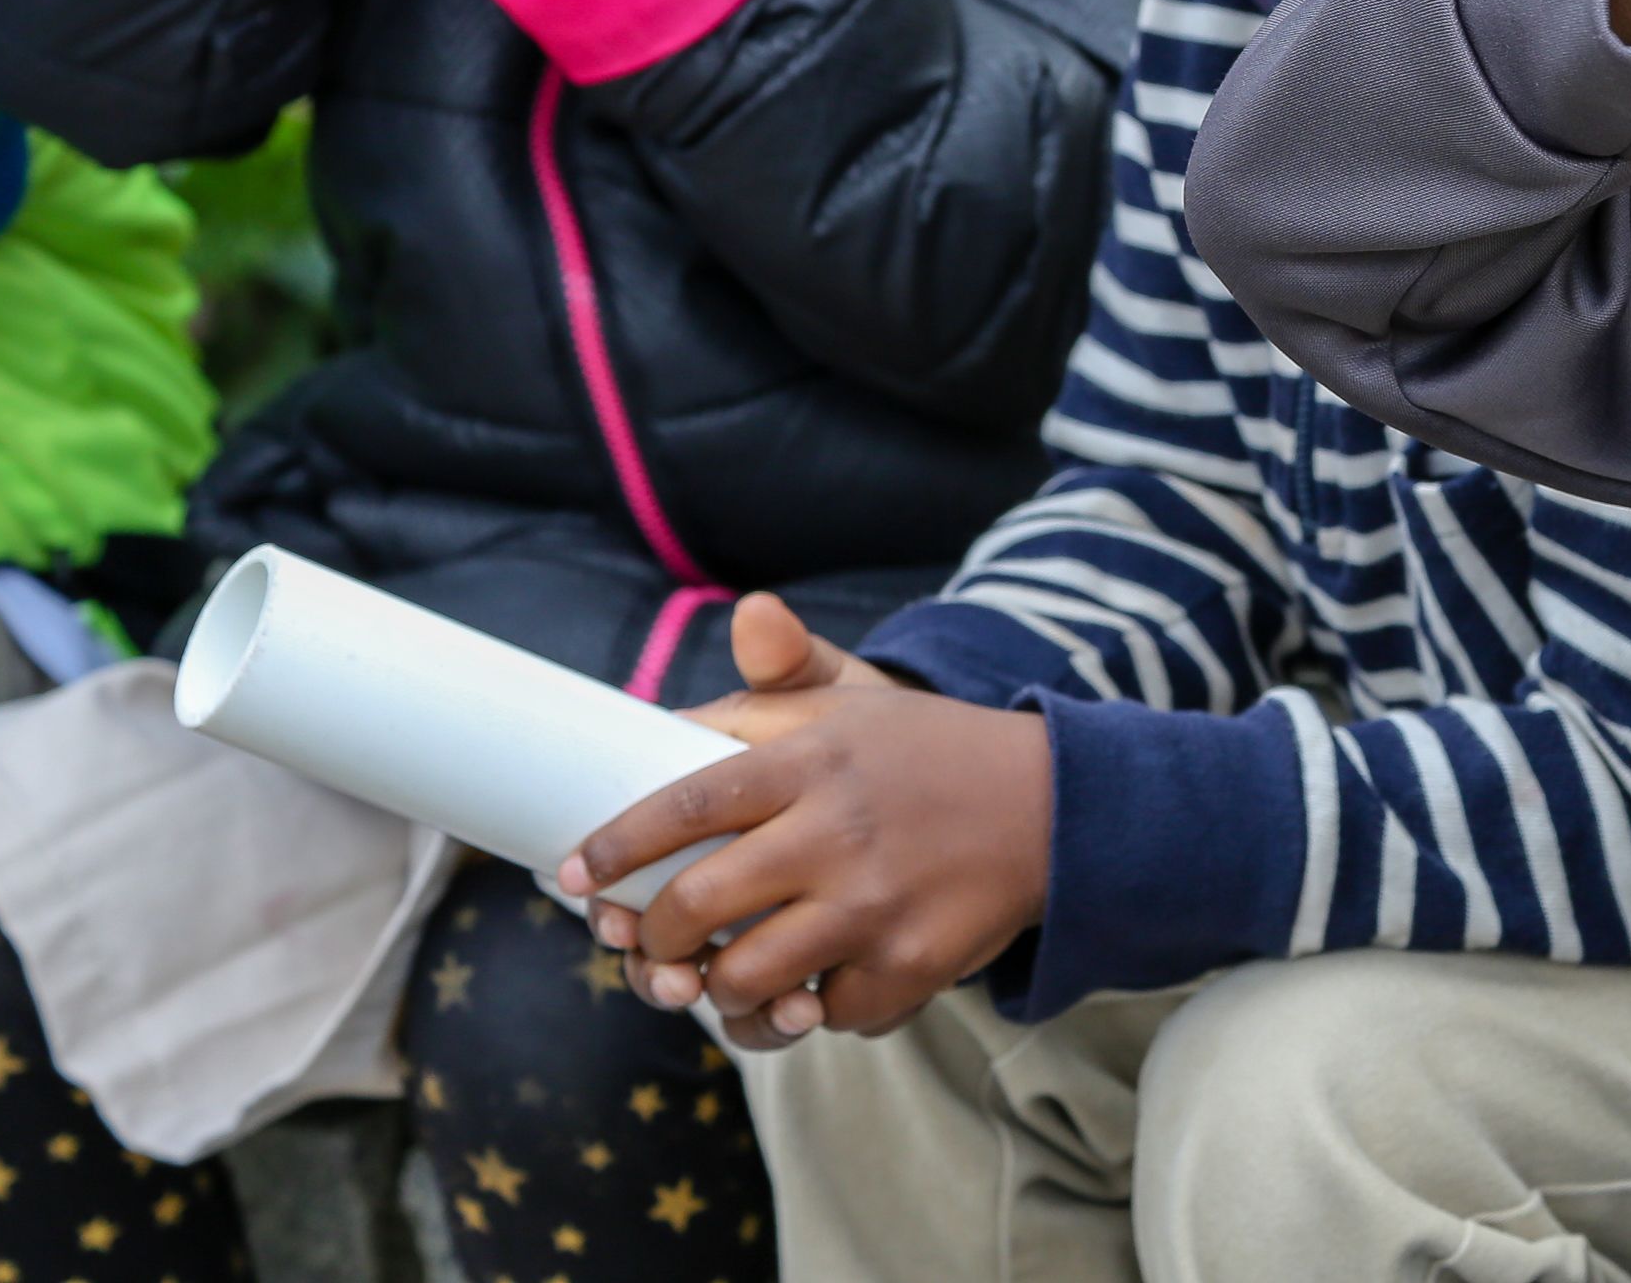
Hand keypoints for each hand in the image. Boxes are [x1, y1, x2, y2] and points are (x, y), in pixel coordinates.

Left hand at [557, 598, 1047, 1050]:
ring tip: (715, 978)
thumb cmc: (930, 753)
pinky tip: (808, 989)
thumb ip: (789, 668)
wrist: (1055, 806)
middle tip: (644, 942)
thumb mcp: (862, 698)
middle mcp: (838, 833)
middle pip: (701, 904)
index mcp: (813, 760)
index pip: (688, 802)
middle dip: (652, 937)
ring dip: (715, 990)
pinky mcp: (912, 966)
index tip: (575, 876)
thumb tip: (746, 613)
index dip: (619, 844)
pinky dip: (806, 1014)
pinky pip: (825, 1017)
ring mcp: (874, 907)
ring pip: (748, 979)